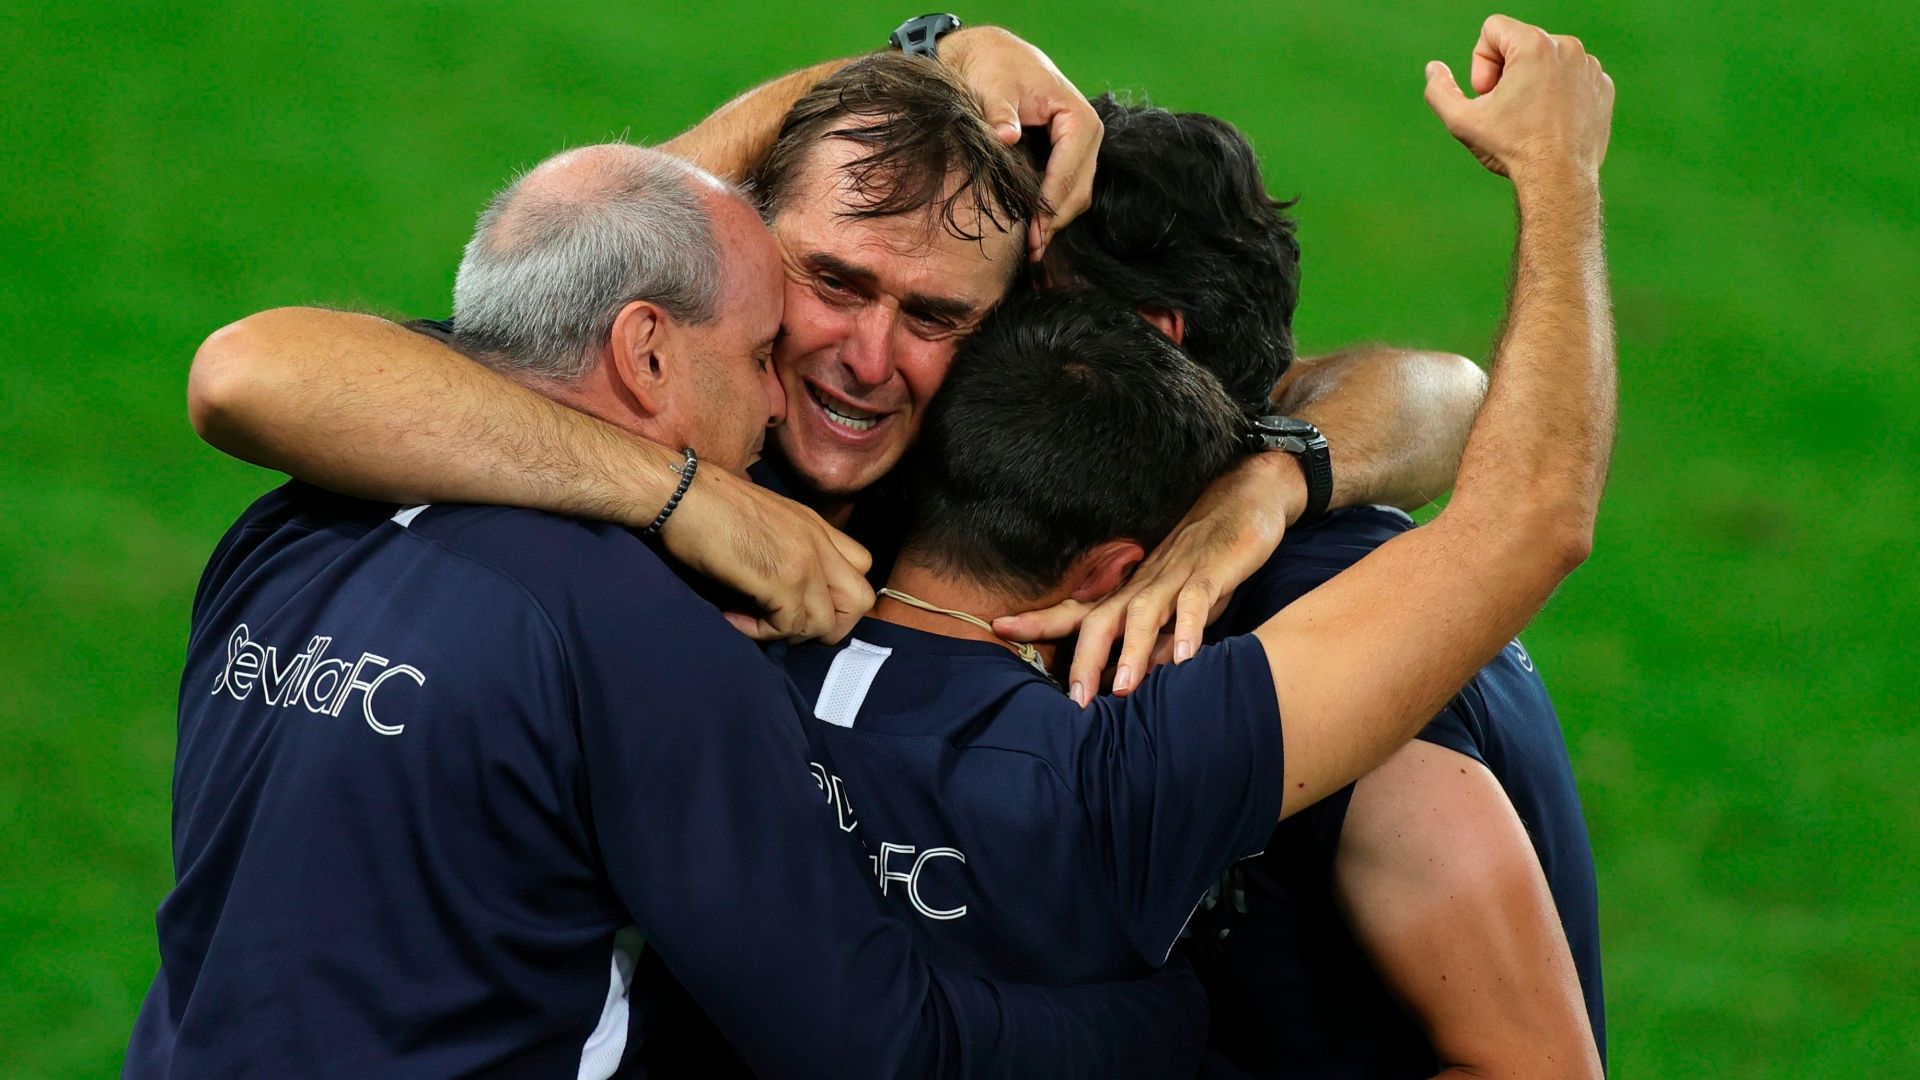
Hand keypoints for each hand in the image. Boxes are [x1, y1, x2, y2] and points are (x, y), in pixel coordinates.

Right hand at [662, 465, 875, 642]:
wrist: (680, 492)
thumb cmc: (707, 505)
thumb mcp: (764, 521)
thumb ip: (787, 548)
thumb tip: (782, 591)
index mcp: (816, 525)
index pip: (862, 566)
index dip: (838, 595)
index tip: (802, 604)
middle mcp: (819, 541)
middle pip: (860, 600)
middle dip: (828, 625)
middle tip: (786, 625)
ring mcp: (804, 560)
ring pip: (826, 623)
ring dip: (789, 632)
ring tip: (752, 620)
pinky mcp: (782, 579)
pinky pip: (789, 626)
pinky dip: (760, 632)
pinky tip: (733, 616)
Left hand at [942, 25, 1101, 260]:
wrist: (994, 54)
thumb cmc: (995, 67)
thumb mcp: (994, 84)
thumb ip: (999, 111)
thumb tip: (1006, 137)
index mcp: (1078, 117)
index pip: (1069, 170)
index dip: (1050, 203)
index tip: (1032, 230)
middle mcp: (1088, 134)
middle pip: (1079, 189)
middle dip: (1056, 220)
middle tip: (1031, 250)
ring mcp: (1081, 147)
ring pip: (1077, 194)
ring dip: (1056, 221)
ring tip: (1032, 248)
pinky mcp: (1069, 155)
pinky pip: (1067, 188)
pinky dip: (1053, 209)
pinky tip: (1034, 229)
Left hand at [994, 453, 1304, 704]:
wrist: (1247, 496)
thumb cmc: (1206, 557)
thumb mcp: (1174, 603)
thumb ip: (1152, 639)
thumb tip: (1130, 679)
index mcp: (1130, 591)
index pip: (1077, 610)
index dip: (1039, 620)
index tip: (999, 630)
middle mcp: (1145, 583)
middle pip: (1103, 619)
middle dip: (1084, 659)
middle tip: (1073, 700)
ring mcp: (1177, 575)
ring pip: (1146, 613)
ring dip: (1132, 651)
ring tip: (1123, 689)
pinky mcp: (1213, 570)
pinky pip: (1199, 600)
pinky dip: (1191, 627)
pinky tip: (1185, 657)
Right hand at [1423, 15, 1614, 181]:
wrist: (1559, 179)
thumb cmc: (1512, 148)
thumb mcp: (1461, 121)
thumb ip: (1439, 90)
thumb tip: (1433, 68)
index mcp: (1534, 45)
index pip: (1493, 29)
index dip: (1480, 64)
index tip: (1488, 95)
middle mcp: (1567, 46)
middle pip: (1520, 44)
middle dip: (1506, 73)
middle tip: (1506, 110)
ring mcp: (1589, 66)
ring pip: (1547, 60)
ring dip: (1532, 83)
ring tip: (1530, 118)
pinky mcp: (1603, 86)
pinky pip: (1572, 77)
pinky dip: (1558, 95)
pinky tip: (1552, 123)